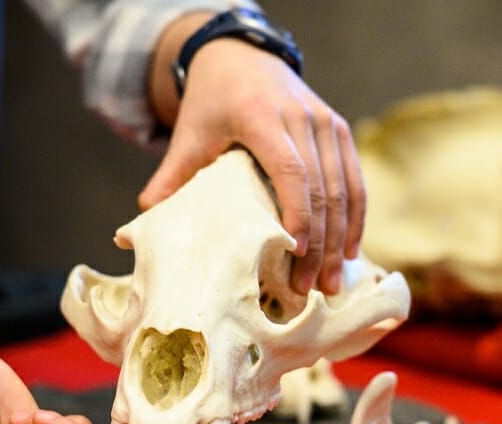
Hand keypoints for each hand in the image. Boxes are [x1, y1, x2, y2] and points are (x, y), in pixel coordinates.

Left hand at [140, 38, 365, 296]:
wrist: (242, 56)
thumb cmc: (212, 102)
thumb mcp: (189, 133)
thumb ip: (171, 174)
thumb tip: (146, 216)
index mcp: (262, 117)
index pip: (290, 170)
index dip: (298, 213)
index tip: (297, 252)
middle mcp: (302, 117)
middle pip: (322, 188)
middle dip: (320, 244)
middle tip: (310, 289)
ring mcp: (326, 122)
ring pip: (344, 189)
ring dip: (341, 239)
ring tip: (330, 284)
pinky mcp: (339, 130)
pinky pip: (355, 181)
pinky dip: (355, 218)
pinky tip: (349, 252)